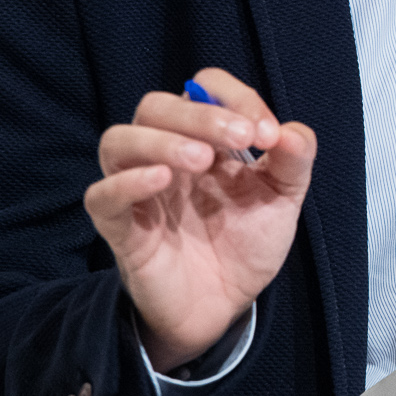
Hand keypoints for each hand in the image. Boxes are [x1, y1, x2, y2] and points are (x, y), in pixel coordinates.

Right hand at [83, 68, 315, 370]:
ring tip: (201, 160)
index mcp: (205, 139)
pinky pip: (101, 196)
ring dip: (161, 140)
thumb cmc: (246, 242)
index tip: (266, 135)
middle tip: (241, 138)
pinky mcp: (121, 230)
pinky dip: (126, 182)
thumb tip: (291, 131)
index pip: (202, 89)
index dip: (235, 98)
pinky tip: (161, 181)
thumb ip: (294, 160)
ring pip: (118, 140)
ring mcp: (139, 191)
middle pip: (155, 106)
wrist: (224, 307)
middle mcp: (165, 155)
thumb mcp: (283, 198)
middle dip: (200, 114)